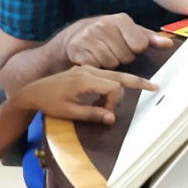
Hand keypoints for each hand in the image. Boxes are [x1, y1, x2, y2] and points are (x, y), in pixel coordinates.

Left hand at [16, 65, 155, 124]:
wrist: (33, 91)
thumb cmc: (49, 102)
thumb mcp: (69, 112)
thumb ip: (92, 114)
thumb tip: (112, 118)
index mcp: (85, 79)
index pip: (114, 87)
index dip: (115, 101)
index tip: (106, 112)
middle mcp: (88, 71)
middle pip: (119, 75)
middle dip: (136, 82)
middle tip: (154, 86)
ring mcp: (86, 69)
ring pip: (113, 74)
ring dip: (121, 86)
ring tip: (127, 96)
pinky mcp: (84, 70)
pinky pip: (105, 75)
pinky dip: (112, 84)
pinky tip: (106, 97)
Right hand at [64, 13, 171, 68]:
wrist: (73, 36)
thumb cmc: (106, 35)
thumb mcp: (128, 32)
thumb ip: (149, 38)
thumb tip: (168, 43)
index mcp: (120, 19)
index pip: (140, 45)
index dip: (135, 49)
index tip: (127, 45)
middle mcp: (103, 25)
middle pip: (126, 56)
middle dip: (122, 58)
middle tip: (113, 51)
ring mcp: (89, 37)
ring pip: (112, 63)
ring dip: (109, 64)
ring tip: (103, 55)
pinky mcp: (78, 50)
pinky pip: (97, 67)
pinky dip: (97, 67)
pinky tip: (93, 59)